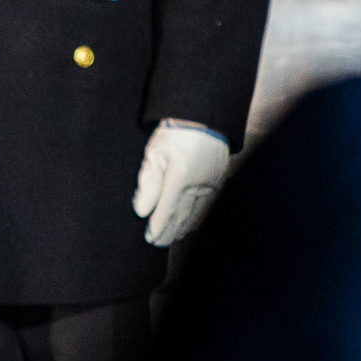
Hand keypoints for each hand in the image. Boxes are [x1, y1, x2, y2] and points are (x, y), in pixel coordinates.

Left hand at [132, 121, 230, 245]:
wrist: (205, 116)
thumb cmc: (176, 131)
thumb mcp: (155, 153)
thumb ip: (148, 183)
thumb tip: (142, 211)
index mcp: (180, 180)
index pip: (167, 212)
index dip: (158, 228)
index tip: (150, 238)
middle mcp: (198, 187)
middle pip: (182, 217)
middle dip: (169, 232)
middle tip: (158, 243)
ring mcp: (210, 185)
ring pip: (196, 214)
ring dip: (183, 227)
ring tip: (172, 237)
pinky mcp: (218, 180)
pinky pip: (207, 206)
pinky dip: (197, 218)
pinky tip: (191, 222)